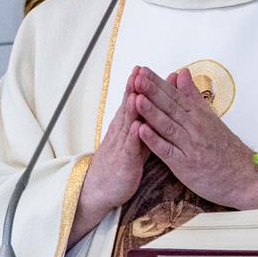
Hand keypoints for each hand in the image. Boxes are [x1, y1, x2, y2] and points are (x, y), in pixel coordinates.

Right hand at [68, 72, 148, 246]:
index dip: (138, 84)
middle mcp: (122, 131)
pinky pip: (129, 147)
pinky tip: (137, 125)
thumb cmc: (121, 162)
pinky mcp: (124, 161)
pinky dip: (133, 135)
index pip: (132, 101)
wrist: (100, 189)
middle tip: (139, 70)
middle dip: (134, 88)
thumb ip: (146, 121)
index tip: (144, 67)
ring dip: (132, 107)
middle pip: (129, 106)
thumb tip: (157, 104)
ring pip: (127, 122)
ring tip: (137, 90)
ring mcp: (121, 145)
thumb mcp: (135, 138)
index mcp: (126, 125)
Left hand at [133, 67, 257, 209]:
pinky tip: (141, 131)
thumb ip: (193, 95)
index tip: (142, 70)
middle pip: (170, 107)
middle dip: (152, 91)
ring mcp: (190, 146)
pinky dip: (154, 141)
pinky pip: (168, 151)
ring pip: (168, 126)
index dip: (157, 82)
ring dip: (151, 112)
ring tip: (136, 98)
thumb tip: (182, 72)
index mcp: (198, 114)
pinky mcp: (185, 165)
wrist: (242, 175)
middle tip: (136, 77)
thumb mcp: (210, 116)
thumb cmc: (224, 147)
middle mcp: (194, 127)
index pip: (175, 94)